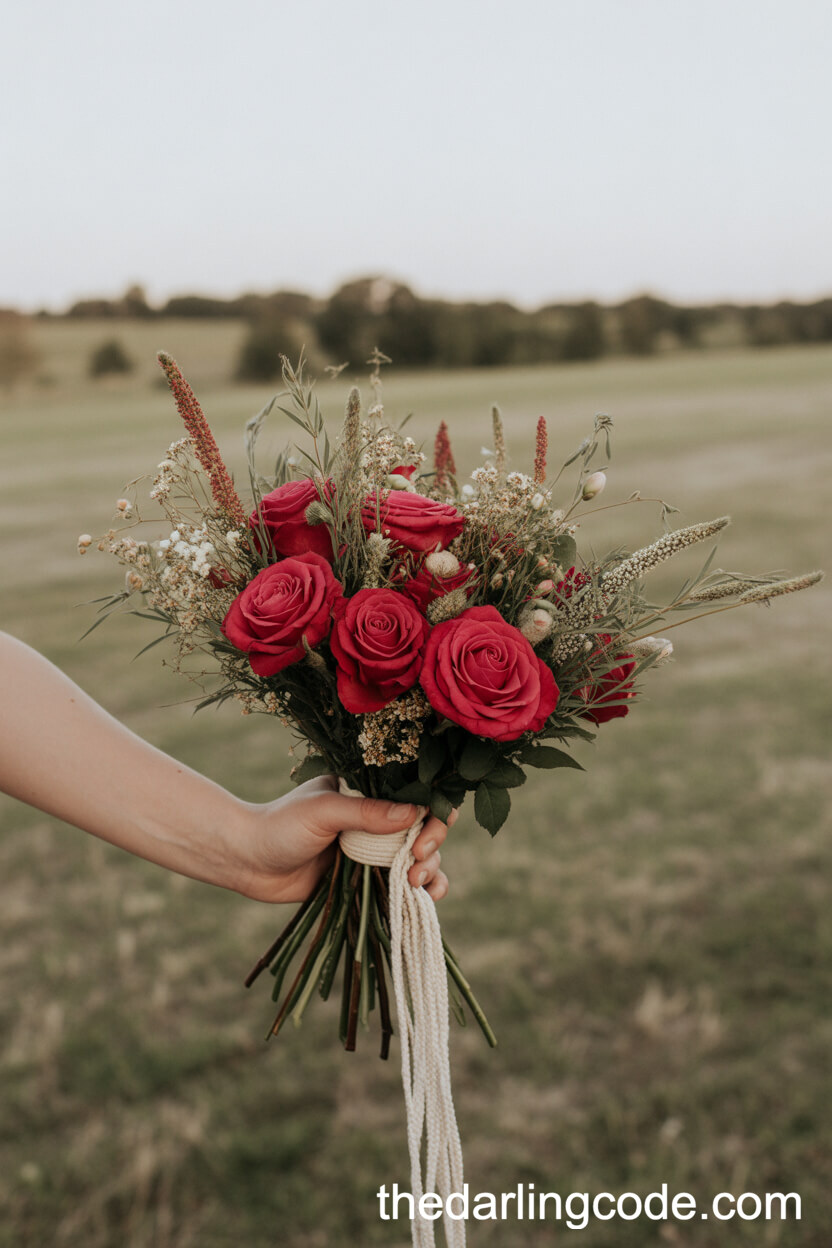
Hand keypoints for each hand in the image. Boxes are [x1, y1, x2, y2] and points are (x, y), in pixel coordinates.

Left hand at [227, 775, 453, 904]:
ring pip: (422, 858)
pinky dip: (421, 892)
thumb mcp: (323, 811)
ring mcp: (374, 849)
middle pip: (426, 827)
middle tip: (416, 862)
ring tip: (415, 885)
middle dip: (431, 845)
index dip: (432, 814)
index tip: (421, 838)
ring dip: (430, 871)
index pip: (417, 794)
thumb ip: (366, 813)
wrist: (247, 861)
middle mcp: (377, 817)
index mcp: (368, 790)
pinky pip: (404, 884)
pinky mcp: (366, 877)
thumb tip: (415, 814)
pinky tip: (424, 900)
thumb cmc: (280, 826)